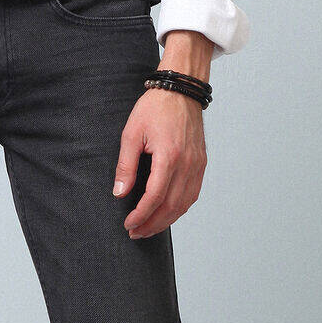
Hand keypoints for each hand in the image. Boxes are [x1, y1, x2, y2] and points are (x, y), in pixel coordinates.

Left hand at [112, 86, 206, 238]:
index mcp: (169, 156)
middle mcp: (187, 164)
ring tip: (149, 227)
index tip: (129, 224)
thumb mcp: (132, 132)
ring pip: (184, 204)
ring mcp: (197, 165)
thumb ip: (126, 164)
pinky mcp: (201, 163)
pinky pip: (193, 194)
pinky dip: (180, 208)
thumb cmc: (155, 107)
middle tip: (136, 232)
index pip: (155, 197)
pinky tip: (168, 212)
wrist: (181, 90)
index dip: (141, 215)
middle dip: (152, 224)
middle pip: (171, 207)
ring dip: (167, 221)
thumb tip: (119, 192)